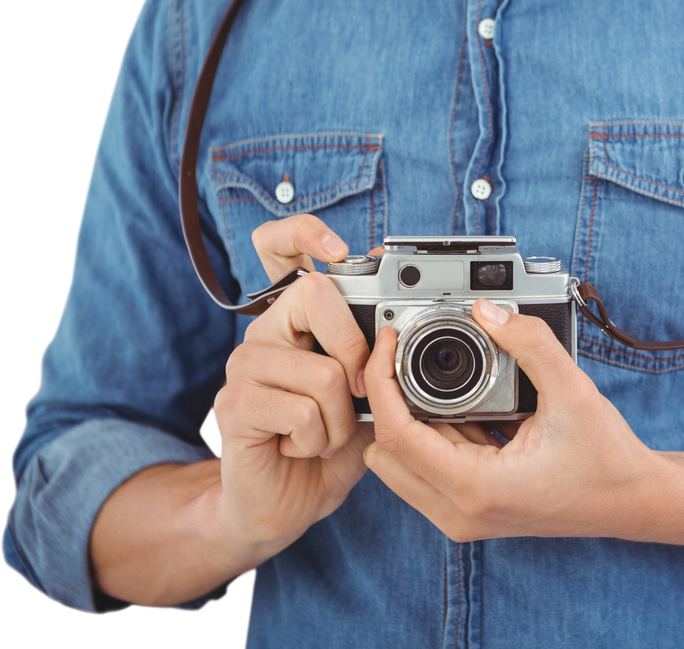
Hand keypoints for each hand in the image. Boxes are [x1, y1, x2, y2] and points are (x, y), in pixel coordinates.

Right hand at [212, 214, 376, 556]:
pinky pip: (304, 412)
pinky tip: (301, 447)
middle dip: (355, 351)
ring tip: (324, 433)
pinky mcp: (233, 405)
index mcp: (295, 319)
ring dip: (340, 420)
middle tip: (355, 392)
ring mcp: (244, 365)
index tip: (338, 248)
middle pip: (315, 295)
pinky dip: (319, 440)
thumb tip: (396, 329)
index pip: (278, 245)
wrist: (286, 504)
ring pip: (323, 371)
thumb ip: (378, 360)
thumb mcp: (368, 397)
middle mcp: (265, 331)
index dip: (305, 232)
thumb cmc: (328, 444)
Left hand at [362, 298, 659, 542]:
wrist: (634, 501)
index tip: (391, 342)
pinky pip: (425, 469)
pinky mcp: (471, 509)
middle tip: (404, 359)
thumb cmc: (609, 460)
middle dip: (387, 403)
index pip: (396, 434)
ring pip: (399, 465)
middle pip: (384, 454)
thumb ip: (531, 343)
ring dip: (408, 420)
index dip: (382, 381)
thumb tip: (488, 310)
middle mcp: (461, 511)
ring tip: (434, 381)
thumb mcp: (574, 392)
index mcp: (477, 488)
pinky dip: (430, 435)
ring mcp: (464, 516)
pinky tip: (464, 408)